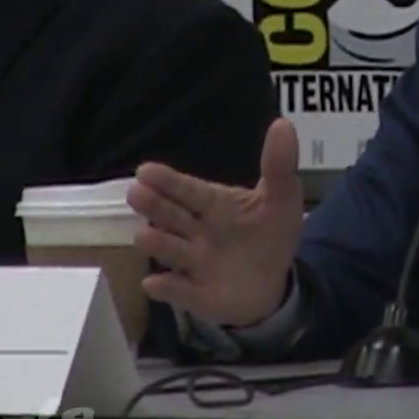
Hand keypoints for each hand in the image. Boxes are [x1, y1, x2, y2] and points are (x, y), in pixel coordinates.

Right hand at [127, 117, 303, 327]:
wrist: (273, 283)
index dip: (169, 181)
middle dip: (154, 206)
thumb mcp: (282, 199)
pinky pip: (179, 292)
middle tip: (136, 193)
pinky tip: (154, 284)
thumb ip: (279, 166)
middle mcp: (196, 232)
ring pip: (171, 251)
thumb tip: (283, 124)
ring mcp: (194, 264)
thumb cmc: (268, 234)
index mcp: (214, 205)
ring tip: (144, 236)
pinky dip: (167, 289)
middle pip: (172, 216)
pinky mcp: (197, 294)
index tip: (145, 171)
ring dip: (158, 244)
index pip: (189, 190)